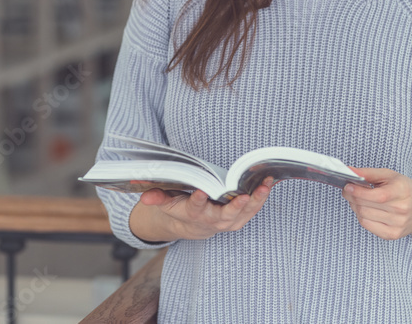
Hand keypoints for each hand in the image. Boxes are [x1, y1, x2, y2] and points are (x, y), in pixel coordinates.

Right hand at [138, 177, 275, 240]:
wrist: (192, 227)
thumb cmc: (180, 208)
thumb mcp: (165, 202)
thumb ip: (157, 196)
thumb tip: (143, 193)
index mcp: (193, 214)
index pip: (194, 209)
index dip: (197, 201)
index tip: (200, 192)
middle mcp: (212, 221)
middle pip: (224, 216)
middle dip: (235, 207)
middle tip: (244, 196)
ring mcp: (227, 221)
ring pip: (243, 214)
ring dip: (256, 201)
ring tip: (264, 185)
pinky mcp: (238, 218)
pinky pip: (251, 211)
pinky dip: (261, 199)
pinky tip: (268, 184)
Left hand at [341, 167, 411, 240]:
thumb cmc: (404, 189)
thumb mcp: (389, 175)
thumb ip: (368, 173)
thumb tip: (349, 170)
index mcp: (402, 192)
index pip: (376, 195)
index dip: (358, 192)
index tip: (347, 186)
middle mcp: (402, 210)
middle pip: (365, 206)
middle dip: (352, 197)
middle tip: (348, 190)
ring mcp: (398, 224)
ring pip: (363, 216)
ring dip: (355, 206)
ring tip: (357, 199)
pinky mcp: (393, 235)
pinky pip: (367, 226)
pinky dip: (361, 217)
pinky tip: (365, 210)